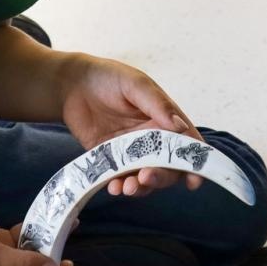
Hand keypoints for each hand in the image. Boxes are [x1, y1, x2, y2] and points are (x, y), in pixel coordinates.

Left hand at [59, 56, 203, 196]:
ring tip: (127, 187)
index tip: (193, 181)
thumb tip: (181, 126)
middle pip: (167, 166)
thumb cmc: (108, 78)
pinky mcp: (110, 159)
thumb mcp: (136, 85)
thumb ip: (158, 105)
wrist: (72, 85)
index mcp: (164, 119)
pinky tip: (113, 187)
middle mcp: (151, 138)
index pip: (186, 143)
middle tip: (146, 177)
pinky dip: (119, 186)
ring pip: (145, 177)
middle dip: (161, 177)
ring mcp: (131, 151)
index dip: (194, 163)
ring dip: (140, 187)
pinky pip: (120, 178)